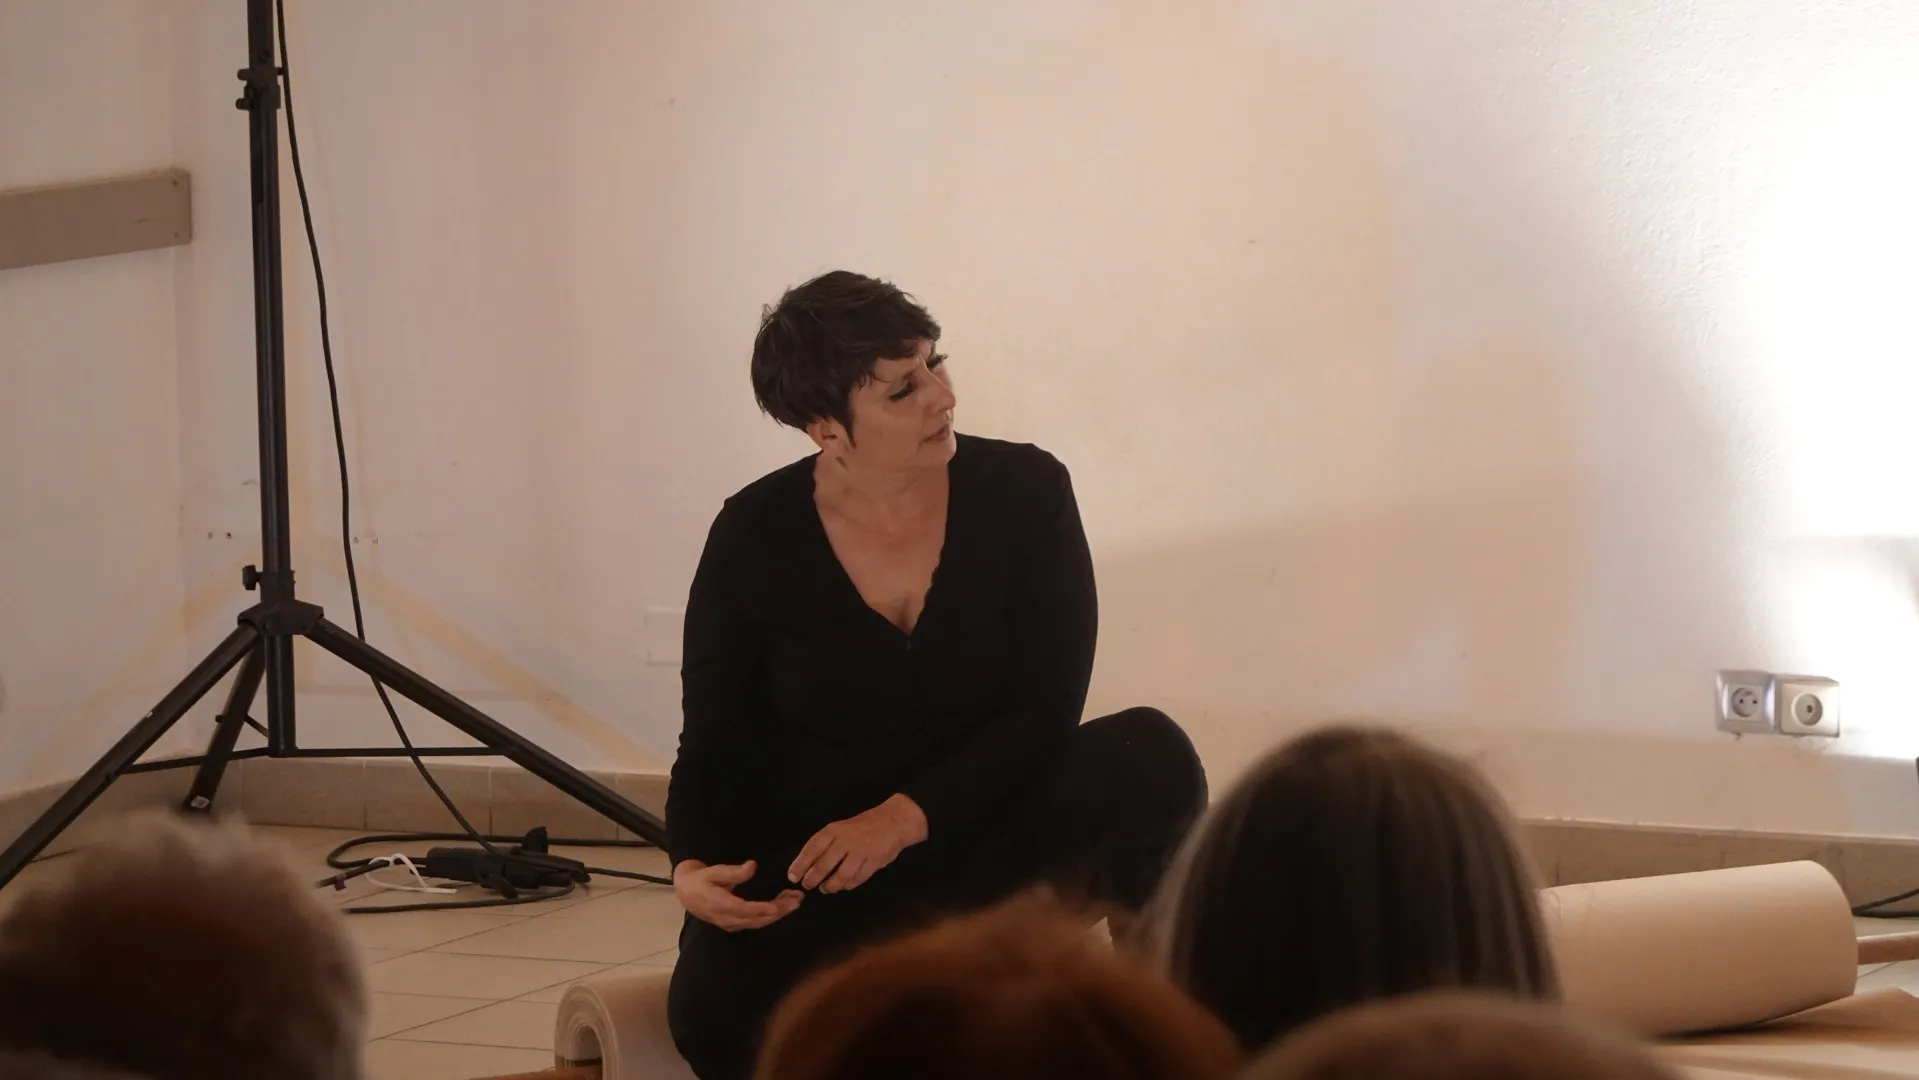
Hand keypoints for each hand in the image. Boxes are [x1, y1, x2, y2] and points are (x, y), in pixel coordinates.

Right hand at [673, 860, 801, 931]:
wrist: (686, 892)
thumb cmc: (700, 879)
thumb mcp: (713, 871)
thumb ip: (733, 871)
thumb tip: (752, 866)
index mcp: (720, 905)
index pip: (744, 910)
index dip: (762, 909)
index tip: (778, 906)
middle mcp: (727, 918)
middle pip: (756, 919)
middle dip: (778, 911)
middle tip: (796, 901)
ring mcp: (731, 924)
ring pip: (758, 922)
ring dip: (778, 913)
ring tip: (795, 901)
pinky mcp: (735, 925)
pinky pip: (755, 923)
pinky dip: (770, 916)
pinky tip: (782, 905)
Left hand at [788, 794, 928, 893]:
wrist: (893, 821)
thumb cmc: (862, 826)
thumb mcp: (841, 828)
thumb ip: (826, 844)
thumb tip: (806, 865)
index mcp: (834, 830)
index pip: (812, 848)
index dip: (800, 864)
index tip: (792, 877)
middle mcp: (846, 840)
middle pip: (824, 865)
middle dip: (813, 879)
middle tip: (808, 886)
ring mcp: (861, 851)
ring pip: (841, 875)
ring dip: (831, 886)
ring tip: (826, 889)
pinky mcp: (874, 861)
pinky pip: (858, 878)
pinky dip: (849, 885)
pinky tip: (844, 886)